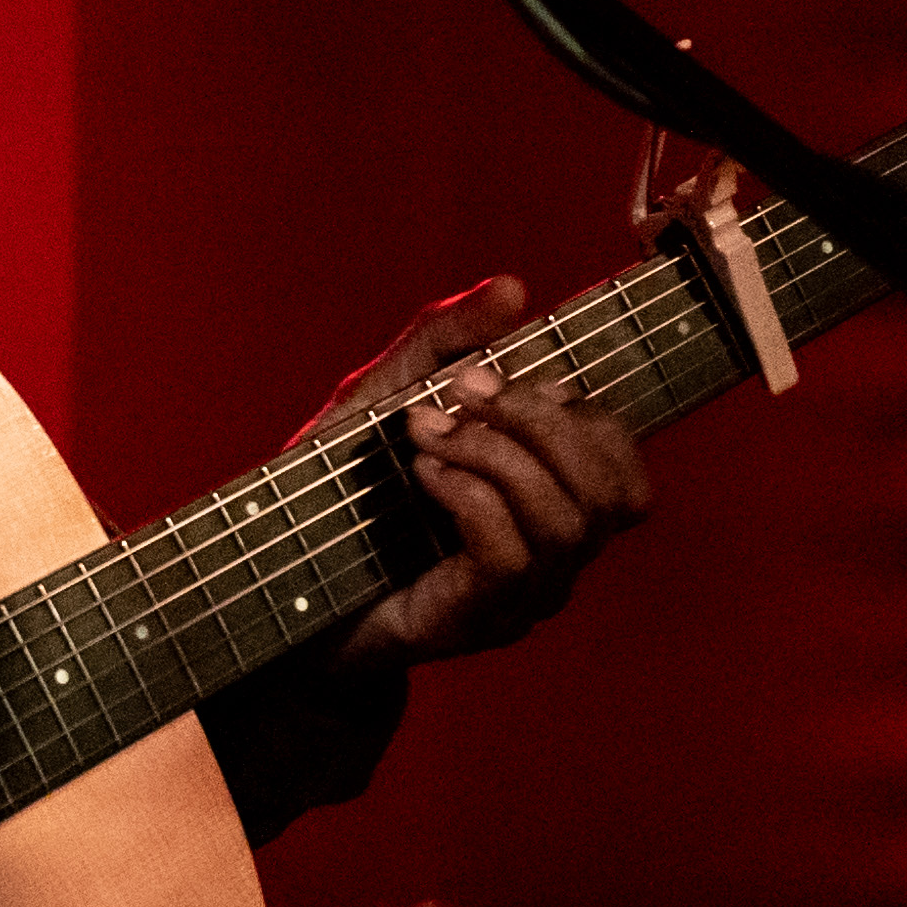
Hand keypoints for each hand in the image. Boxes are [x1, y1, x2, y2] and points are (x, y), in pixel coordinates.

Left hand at [310, 277, 652, 669]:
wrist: (284, 586)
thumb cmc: (345, 492)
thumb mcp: (389, 396)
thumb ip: (447, 342)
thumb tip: (512, 287)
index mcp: (551, 503)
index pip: (622, 464)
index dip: (579, 413)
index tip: (487, 376)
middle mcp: (555, 556)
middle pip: (609, 490)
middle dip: (538, 423)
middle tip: (459, 392)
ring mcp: (524, 596)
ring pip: (567, 522)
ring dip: (495, 457)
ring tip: (425, 434)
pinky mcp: (480, 620)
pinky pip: (511, 556)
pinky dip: (469, 497)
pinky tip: (423, 475)